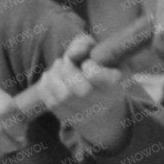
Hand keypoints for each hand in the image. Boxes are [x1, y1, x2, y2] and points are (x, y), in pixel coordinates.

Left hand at [40, 33, 129, 150]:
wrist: (100, 104)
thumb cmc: (98, 70)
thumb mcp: (98, 53)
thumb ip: (85, 44)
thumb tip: (74, 53)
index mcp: (116, 84)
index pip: (99, 78)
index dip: (89, 68)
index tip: (87, 63)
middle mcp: (104, 103)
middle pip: (81, 91)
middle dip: (67, 71)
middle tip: (66, 61)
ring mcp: (87, 115)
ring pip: (63, 98)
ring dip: (55, 77)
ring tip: (58, 67)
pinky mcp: (70, 119)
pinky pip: (52, 103)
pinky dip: (47, 87)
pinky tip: (51, 78)